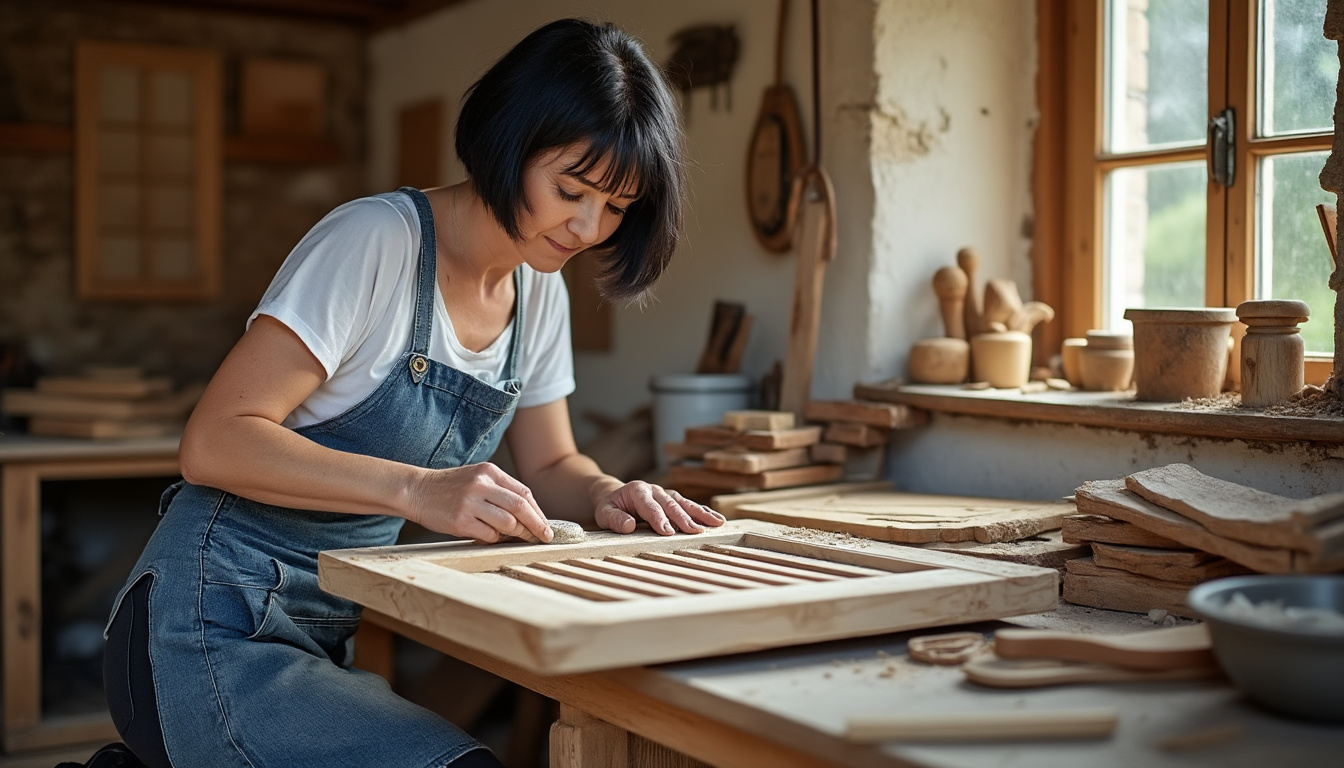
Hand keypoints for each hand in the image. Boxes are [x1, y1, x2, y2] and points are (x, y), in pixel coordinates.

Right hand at [407, 462, 552, 543]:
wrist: (416, 490)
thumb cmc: (451, 487)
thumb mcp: (477, 478)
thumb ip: (501, 491)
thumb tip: (530, 516)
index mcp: (489, 472)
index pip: (524, 493)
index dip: (538, 512)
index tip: (546, 526)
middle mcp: (481, 485)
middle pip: (520, 507)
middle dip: (536, 526)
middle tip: (544, 538)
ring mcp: (470, 503)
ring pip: (507, 523)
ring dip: (516, 535)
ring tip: (516, 538)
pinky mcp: (459, 521)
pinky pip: (488, 535)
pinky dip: (495, 539)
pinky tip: (491, 537)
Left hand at [594, 480, 725, 534]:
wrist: (614, 494)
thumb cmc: (609, 506)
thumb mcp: (603, 513)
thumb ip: (615, 519)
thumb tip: (629, 525)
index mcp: (637, 491)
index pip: (650, 506)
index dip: (659, 519)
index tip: (668, 532)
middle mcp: (654, 489)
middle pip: (671, 504)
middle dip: (684, 518)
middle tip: (695, 531)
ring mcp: (665, 493)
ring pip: (684, 503)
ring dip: (700, 513)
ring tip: (716, 523)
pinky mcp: (673, 499)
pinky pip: (689, 505)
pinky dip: (703, 512)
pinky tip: (716, 520)